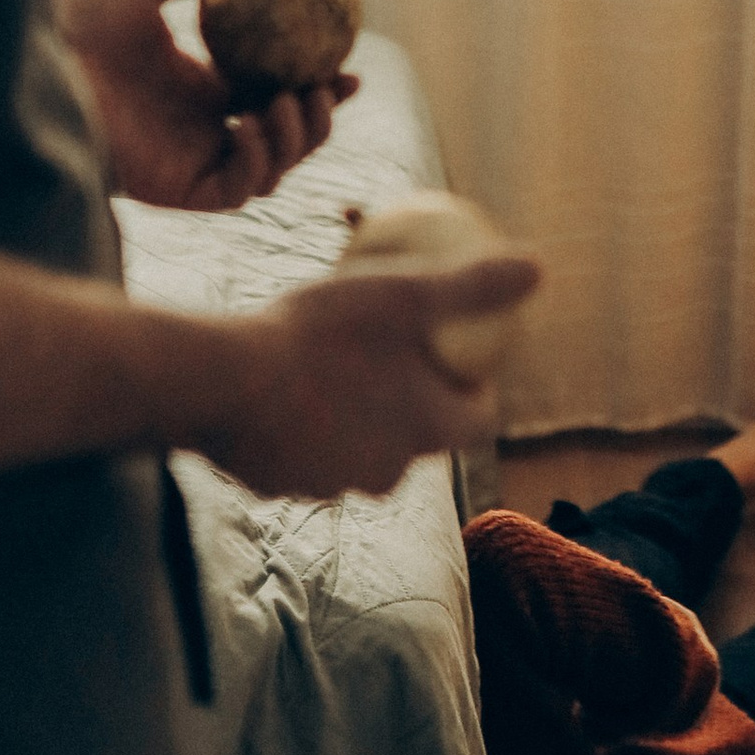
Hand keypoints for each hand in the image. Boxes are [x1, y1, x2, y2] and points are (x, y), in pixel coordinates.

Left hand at [55, 0, 354, 211]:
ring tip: (286, 100)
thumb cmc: (80, 18)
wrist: (45, 57)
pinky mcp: (181, 191)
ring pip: (274, 170)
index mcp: (202, 89)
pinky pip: (240, 190)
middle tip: (330, 86)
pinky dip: (260, 160)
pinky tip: (251, 124)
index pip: (276, 97)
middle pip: (288, 139)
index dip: (320, 88)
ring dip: (297, 139)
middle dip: (322, 118)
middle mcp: (203, 130)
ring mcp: (194, 162)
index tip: (348, 66)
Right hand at [206, 245, 542, 501]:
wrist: (216, 385)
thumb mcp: (400, 296)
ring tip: (335, 373)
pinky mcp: (275, 486)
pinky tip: (279, 387)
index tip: (463, 357)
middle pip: (416, 442)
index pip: (476, 422)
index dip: (478, 390)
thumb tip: (538, 268)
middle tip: (394, 362)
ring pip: (354, 451)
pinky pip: (300, 455)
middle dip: (411, 407)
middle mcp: (383, 472)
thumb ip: (471, 288)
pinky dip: (299, 428)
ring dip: (352, 421)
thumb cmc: (315, 335)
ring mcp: (326, 485)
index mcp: (423, 432)